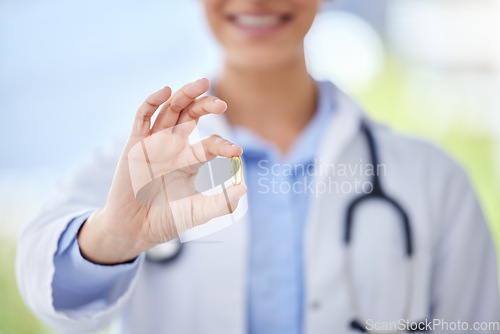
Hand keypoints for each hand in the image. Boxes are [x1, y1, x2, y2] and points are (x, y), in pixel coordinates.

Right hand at [78, 78, 246, 263]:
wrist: (134, 230)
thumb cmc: (166, 220)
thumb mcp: (196, 213)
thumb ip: (219, 204)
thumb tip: (244, 189)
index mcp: (191, 160)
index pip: (210, 143)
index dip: (223, 145)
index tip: (236, 151)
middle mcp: (174, 147)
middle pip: (191, 115)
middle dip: (205, 104)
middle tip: (222, 103)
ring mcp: (154, 143)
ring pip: (170, 110)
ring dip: (184, 94)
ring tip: (201, 83)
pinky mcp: (134, 144)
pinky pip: (142, 117)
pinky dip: (152, 102)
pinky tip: (165, 91)